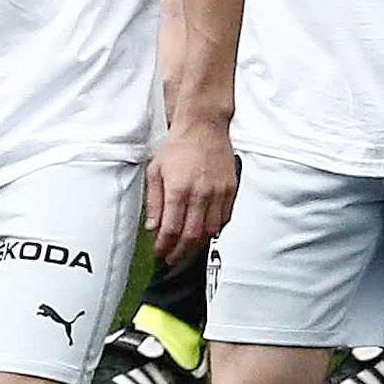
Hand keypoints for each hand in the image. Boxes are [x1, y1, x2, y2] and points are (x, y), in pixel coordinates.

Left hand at [145, 116, 238, 259]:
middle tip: (173, 258)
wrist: (203, 126)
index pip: (171, 229)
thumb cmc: (178, 145)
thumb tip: (153, 226)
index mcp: (178, 189)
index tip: (160, 252)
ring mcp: (218, 192)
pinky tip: (205, 233)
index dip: (164, 246)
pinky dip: (214, 230)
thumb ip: (154, 201)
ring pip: (210, 231)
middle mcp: (200, 193)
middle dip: (180, 252)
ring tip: (187, 249)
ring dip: (197, 245)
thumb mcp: (155, 171)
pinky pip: (224, 218)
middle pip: (192, 236)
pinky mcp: (230, 189)